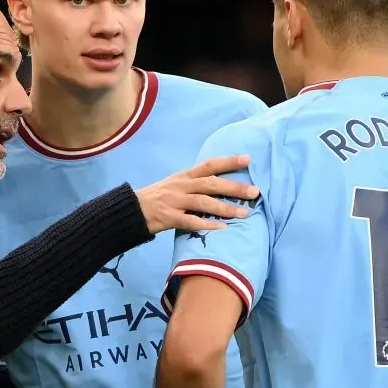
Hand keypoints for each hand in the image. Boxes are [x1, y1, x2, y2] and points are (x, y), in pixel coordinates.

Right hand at [136, 155, 259, 234]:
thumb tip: (221, 184)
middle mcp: (182, 185)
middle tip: (255, 192)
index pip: (209, 164)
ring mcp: (175, 201)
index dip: (229, 161)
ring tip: (244, 213)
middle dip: (234, 187)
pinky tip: (222, 228)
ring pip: (204, 202)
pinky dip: (207, 224)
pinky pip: (191, 221)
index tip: (248, 159)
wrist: (132, 210)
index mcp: (185, 176)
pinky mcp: (170, 217)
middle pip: (211, 183)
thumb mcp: (176, 184)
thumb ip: (195, 183)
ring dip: (226, 208)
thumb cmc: (158, 198)